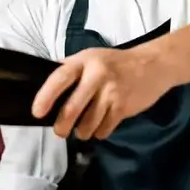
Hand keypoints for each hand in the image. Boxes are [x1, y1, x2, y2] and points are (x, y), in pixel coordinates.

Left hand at [31, 47, 171, 139]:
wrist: (152, 65)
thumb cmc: (114, 63)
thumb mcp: (90, 57)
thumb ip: (69, 69)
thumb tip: (43, 86)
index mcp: (84, 61)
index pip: (60, 78)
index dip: (46, 96)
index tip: (37, 112)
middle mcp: (97, 75)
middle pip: (73, 107)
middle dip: (63, 125)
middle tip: (60, 132)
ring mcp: (112, 92)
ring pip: (88, 123)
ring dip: (83, 131)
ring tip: (83, 128)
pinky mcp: (124, 107)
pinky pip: (104, 129)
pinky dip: (99, 132)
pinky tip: (100, 125)